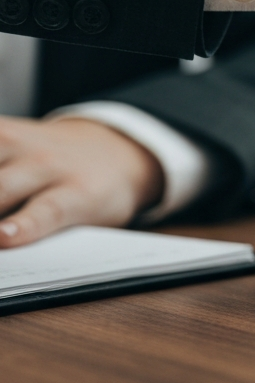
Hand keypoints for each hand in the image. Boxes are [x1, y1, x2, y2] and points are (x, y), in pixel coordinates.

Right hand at [0, 117, 162, 247]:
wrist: (116, 149)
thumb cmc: (99, 195)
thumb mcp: (91, 226)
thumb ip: (56, 242)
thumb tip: (17, 253)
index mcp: (80, 192)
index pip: (46, 212)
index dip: (20, 228)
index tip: (4, 236)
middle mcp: (49, 164)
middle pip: (2, 189)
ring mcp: (25, 144)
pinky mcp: (7, 129)